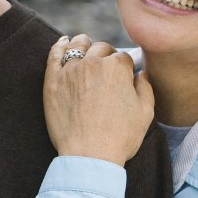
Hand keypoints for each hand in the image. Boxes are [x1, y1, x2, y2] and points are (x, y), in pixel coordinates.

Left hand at [43, 35, 154, 166]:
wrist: (89, 155)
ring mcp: (70, 70)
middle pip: (101, 49)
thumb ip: (145, 87)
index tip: (123, 76)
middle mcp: (93, 63)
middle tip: (106, 68)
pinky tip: (63, 42)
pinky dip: (60, 46)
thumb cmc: (120, 136)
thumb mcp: (146, 112)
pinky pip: (54, 55)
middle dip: (106, 55)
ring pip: (78, 46)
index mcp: (117, 68)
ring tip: (85, 45)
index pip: (122, 57)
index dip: (124, 67)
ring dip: (84, 44)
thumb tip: (141, 73)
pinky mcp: (52, 80)